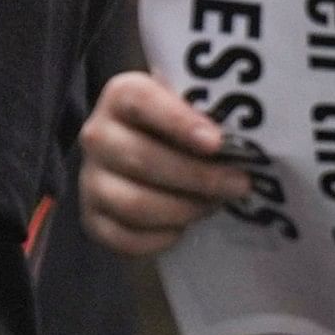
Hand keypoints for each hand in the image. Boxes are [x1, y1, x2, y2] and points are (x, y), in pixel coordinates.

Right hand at [75, 70, 253, 258]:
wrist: (147, 160)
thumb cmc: (179, 133)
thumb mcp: (189, 111)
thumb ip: (207, 116)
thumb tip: (243, 139)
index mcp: (121, 96)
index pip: (141, 101)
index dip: (177, 121)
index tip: (215, 142)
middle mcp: (98, 135)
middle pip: (142, 158)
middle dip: (198, 177)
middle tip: (238, 184)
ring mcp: (91, 180)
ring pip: (136, 203)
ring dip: (184, 210)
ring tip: (213, 205)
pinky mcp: (93, 219)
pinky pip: (126, 238)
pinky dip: (161, 238)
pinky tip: (183, 228)